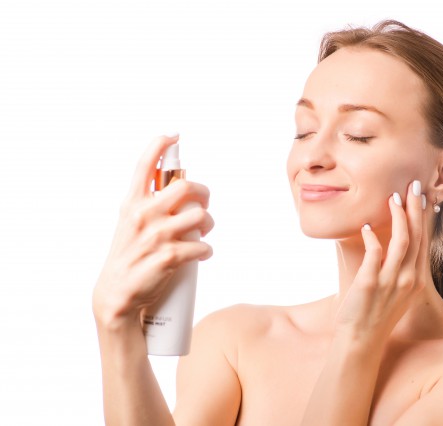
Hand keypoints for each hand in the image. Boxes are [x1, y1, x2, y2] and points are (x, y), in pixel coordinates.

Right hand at [93, 135, 213, 327]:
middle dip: (204, 193)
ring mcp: (156, 235)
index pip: (144, 165)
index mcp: (132, 203)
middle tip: (204, 203)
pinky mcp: (169, 257)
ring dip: (209, 224)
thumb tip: (179, 188)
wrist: (117, 295)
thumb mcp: (129, 222)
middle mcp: (143, 214)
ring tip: (204, 233)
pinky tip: (201, 254)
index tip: (173, 136)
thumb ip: (148, 204)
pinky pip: (202, 247)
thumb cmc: (128, 255)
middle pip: (187, 187)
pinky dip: (206, 251)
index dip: (160, 146)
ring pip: (200, 216)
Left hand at [335, 180, 427, 342]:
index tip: (424, 199)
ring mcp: (391, 282)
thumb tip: (393, 246)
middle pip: (416, 236)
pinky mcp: (370, 283)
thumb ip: (399, 270)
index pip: (423, 242)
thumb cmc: (376, 314)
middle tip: (413, 185)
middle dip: (415, 208)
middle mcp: (408, 280)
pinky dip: (373, 238)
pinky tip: (367, 227)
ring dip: (398, 216)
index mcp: (416, 281)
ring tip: (392, 198)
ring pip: (401, 241)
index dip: (424, 219)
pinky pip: (375, 253)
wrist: (362, 341)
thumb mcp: (396, 292)